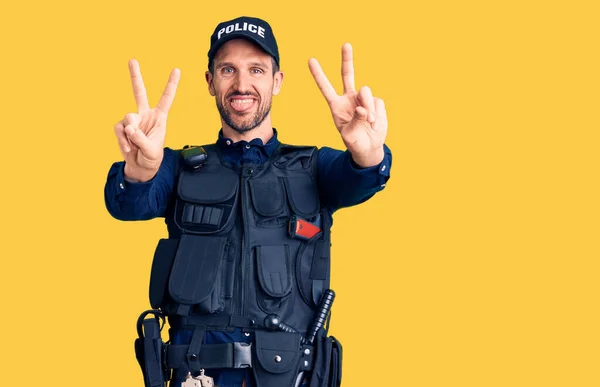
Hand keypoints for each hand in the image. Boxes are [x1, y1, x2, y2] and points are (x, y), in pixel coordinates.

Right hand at [114, 59, 180, 181]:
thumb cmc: (151, 157)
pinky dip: (123, 140)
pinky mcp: (122, 128)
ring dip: (130, 135)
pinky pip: (120, 129)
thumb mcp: (151, 150)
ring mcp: (133, 120)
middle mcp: (145, 115)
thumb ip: (140, 139)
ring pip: (128, 118)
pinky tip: (128, 148)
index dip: (171, 84)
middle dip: (135, 76)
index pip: (166, 98)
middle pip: (139, 92)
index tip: (177, 70)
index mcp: (159, 117)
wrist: (141, 167)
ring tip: (135, 146)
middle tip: (132, 60)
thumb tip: (128, 128)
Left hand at [309, 43, 386, 167]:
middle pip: (347, 75)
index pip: (325, 88)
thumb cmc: (354, 142)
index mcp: (336, 105)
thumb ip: (354, 120)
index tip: (310, 60)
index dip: (318, 74)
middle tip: (346, 44)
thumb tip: (362, 108)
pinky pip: (376, 102)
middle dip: (347, 59)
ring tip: (369, 122)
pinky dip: (376, 114)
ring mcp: (363, 100)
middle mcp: (349, 98)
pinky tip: (374, 124)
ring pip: (365, 92)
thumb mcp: (349, 135)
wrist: (368, 147)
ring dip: (368, 107)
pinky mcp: (376, 103)